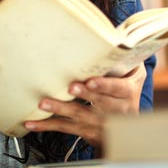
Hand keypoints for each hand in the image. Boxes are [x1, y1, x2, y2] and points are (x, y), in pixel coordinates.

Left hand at [23, 64, 145, 150]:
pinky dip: (47, 126)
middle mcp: (116, 110)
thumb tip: (116, 36)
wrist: (130, 129)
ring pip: (79, 116)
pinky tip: (32, 124)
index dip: (104, 86)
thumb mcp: (135, 76)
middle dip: (84, 95)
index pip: (117, 88)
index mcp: (127, 93)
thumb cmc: (126, 91)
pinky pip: (65, 128)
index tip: (91, 81)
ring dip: (60, 109)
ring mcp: (100, 123)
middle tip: (69, 87)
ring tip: (44, 103)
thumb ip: (126, 59)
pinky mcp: (86, 131)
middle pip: (98, 103)